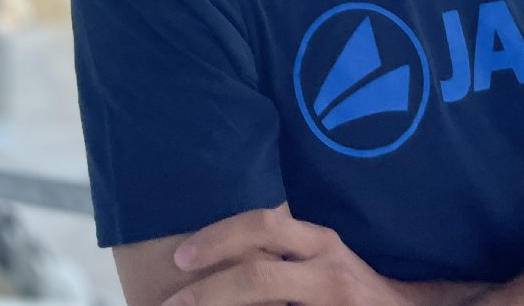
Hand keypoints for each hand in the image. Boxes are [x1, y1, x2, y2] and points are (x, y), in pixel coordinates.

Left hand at [164, 206, 408, 305]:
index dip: (216, 238)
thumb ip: (284, 252)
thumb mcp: (322, 261)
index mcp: (321, 242)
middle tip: (170, 305)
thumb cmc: (353, 290)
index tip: (180, 256)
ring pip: (262, 298)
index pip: (262, 226)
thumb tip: (222, 254)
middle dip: (205, 292)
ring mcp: (330, 304)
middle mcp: (327, 271)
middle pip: (256, 275)